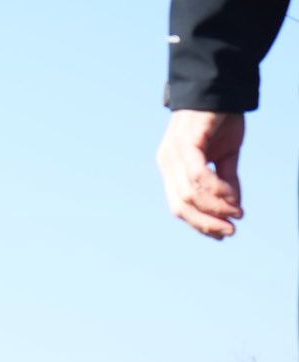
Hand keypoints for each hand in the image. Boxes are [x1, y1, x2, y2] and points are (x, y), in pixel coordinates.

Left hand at [156, 109, 245, 237]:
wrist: (220, 85)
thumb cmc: (220, 119)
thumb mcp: (225, 154)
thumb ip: (226, 180)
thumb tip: (234, 208)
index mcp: (172, 169)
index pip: (179, 205)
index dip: (199, 222)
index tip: (221, 234)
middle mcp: (167, 163)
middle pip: (180, 206)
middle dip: (205, 223)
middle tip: (230, 232)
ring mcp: (173, 153)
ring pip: (188, 193)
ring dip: (214, 208)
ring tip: (236, 215)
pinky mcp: (186, 142)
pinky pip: (197, 174)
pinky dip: (214, 189)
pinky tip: (231, 198)